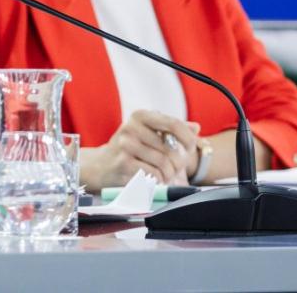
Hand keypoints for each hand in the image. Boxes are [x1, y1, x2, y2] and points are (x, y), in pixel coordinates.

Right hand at [78, 110, 199, 190]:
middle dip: (178, 163)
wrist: (101, 165)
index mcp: (140, 116)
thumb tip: (196, 127)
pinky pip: (153, 174)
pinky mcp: (123, 164)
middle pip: (170, 149)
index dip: (187, 138)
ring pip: (163, 163)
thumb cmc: (130, 149)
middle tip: (175, 168)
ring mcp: (125, 146)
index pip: (173, 124)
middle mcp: (131, 128)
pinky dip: (159, 180)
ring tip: (165, 175)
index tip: (189, 148)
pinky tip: (155, 180)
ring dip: (169, 174)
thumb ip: (171, 129)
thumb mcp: (148, 133)